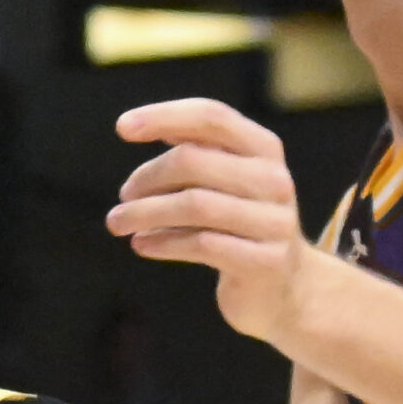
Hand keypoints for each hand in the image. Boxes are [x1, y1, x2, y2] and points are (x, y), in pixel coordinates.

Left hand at [108, 99, 313, 345]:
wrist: (285, 287)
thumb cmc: (238, 220)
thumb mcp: (224, 177)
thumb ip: (191, 148)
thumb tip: (135, 124)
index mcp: (263, 148)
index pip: (211, 116)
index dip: (163, 116)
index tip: (121, 128)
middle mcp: (275, 180)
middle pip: (192, 161)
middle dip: (146, 177)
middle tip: (123, 195)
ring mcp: (275, 223)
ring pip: (193, 204)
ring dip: (144, 212)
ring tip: (117, 222)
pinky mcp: (267, 262)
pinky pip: (201, 244)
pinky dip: (162, 242)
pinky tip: (141, 244)